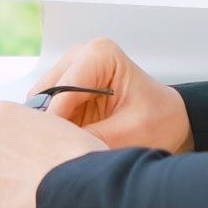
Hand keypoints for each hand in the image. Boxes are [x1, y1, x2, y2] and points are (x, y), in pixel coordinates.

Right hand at [31, 37, 193, 153]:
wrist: (168, 121)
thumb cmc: (159, 120)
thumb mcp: (132, 133)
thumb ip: (93, 138)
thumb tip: (58, 148)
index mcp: (99, 54)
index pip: (62, 90)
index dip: (56, 123)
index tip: (59, 150)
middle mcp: (79, 55)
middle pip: (44, 94)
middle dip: (51, 125)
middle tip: (62, 153)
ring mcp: (69, 70)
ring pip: (38, 104)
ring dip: (51, 128)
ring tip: (70, 148)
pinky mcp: (64, 88)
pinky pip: (44, 111)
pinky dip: (53, 129)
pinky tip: (70, 143)